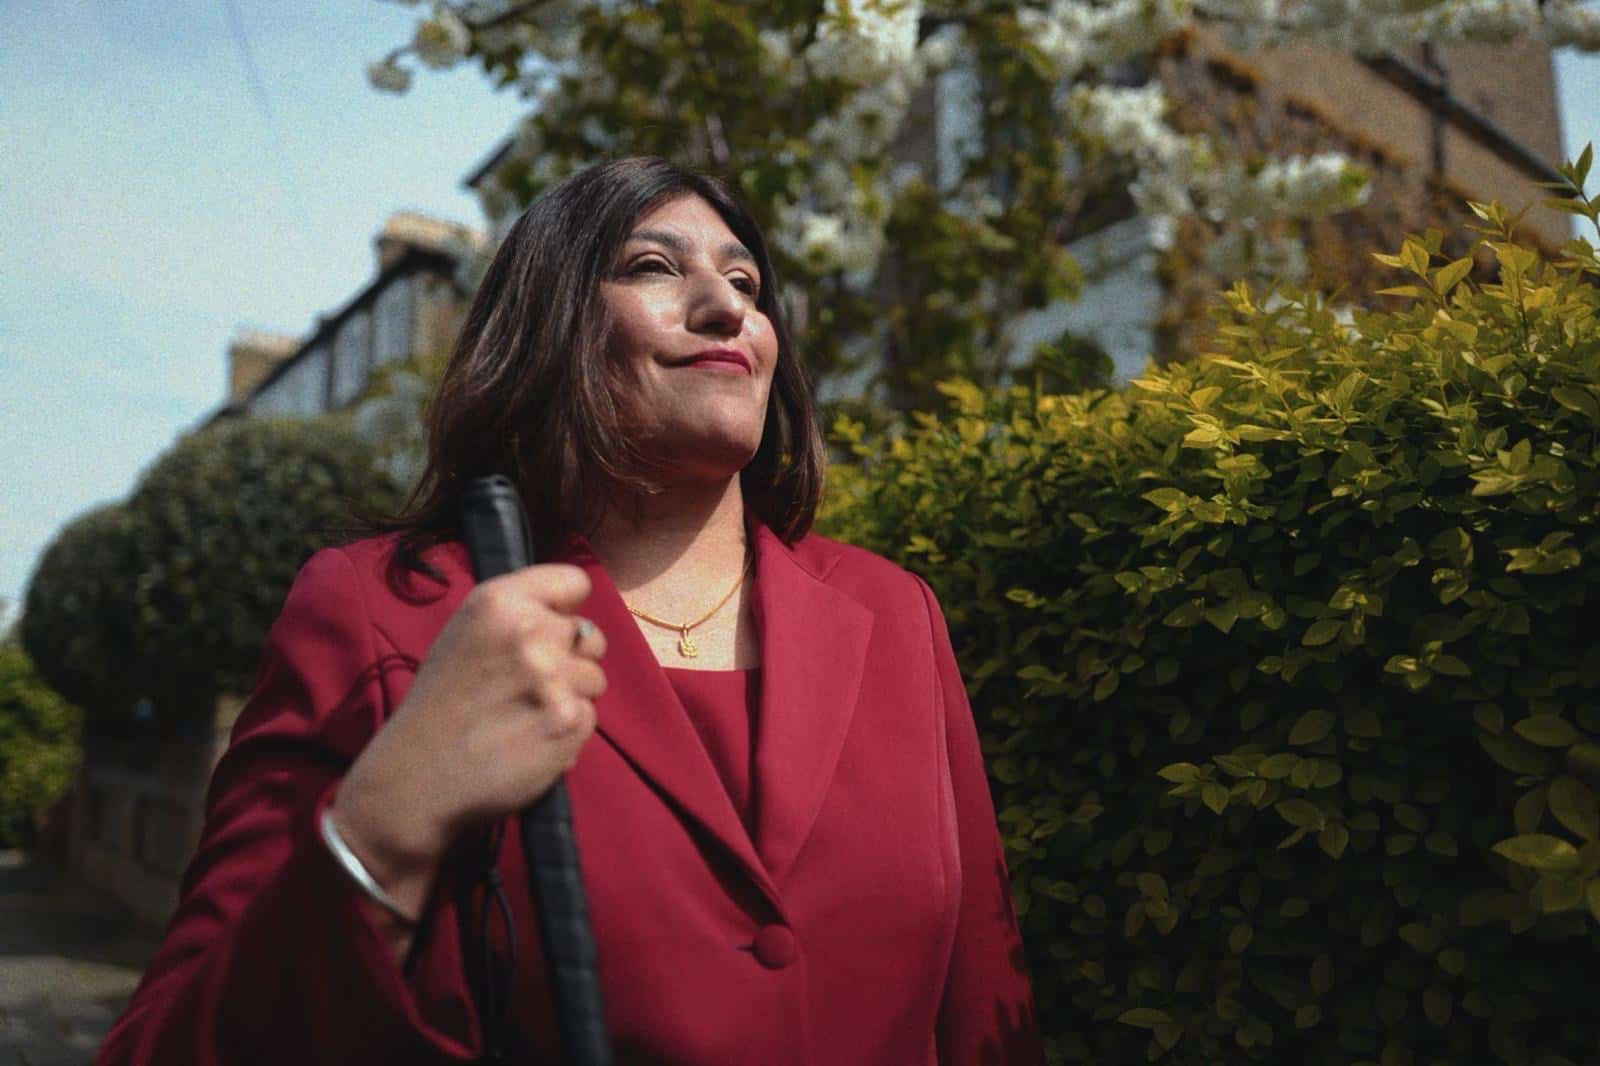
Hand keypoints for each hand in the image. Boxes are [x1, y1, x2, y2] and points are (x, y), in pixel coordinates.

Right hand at [328, 563, 606, 907]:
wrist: (414, 779)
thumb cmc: (439, 707)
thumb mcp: (464, 637)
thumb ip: (516, 616)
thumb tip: (568, 616)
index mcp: (498, 601)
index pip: (574, 581)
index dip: (566, 609)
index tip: (552, 627)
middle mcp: (529, 631)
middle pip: (590, 635)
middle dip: (571, 659)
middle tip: (530, 687)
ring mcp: (552, 677)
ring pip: (594, 679)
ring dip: (571, 698)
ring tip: (524, 718)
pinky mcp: (568, 721)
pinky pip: (590, 718)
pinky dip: (567, 733)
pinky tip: (530, 743)